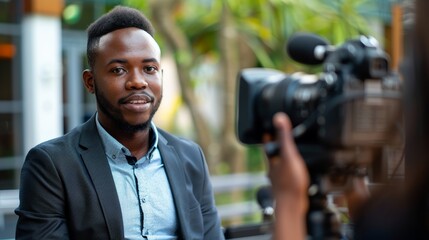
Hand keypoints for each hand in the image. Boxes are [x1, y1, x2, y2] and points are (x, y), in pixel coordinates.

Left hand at [263, 113, 308, 239]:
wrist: (293, 206)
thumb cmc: (290, 183)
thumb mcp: (289, 155)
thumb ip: (284, 137)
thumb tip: (278, 118)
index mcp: (272, 158)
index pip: (267, 140)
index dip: (269, 131)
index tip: (271, 122)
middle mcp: (273, 166)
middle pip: (273, 151)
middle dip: (277, 142)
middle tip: (282, 133)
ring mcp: (279, 176)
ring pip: (279, 161)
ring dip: (284, 154)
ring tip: (290, 148)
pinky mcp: (286, 184)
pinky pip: (287, 171)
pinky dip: (290, 166)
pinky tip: (296, 168)